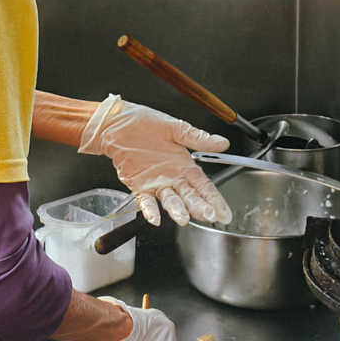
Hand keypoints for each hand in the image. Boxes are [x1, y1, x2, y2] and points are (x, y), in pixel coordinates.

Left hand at [79, 97, 232, 226]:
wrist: (115, 124)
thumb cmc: (143, 122)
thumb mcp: (174, 127)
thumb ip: (197, 138)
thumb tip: (222, 142)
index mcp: (184, 164)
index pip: (204, 186)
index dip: (215, 200)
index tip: (224, 213)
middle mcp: (172, 177)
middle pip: (190, 197)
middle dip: (200, 208)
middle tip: (208, 216)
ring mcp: (156, 184)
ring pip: (170, 202)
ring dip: (177, 211)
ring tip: (183, 218)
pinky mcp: (139, 187)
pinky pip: (146, 202)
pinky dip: (151, 211)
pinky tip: (155, 218)